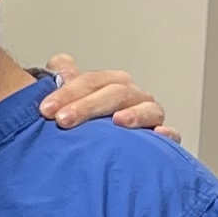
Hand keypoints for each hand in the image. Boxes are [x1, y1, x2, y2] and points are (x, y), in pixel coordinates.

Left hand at [38, 53, 170, 133]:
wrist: (104, 154)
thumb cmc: (85, 126)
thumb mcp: (71, 101)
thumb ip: (63, 80)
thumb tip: (59, 63)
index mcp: (112, 84)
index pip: (92, 81)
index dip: (68, 92)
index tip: (46, 109)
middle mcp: (133, 97)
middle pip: (116, 92)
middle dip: (88, 106)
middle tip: (63, 120)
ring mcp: (150, 116)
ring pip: (147, 108)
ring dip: (133, 114)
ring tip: (117, 121)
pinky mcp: (162, 141)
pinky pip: (171, 135)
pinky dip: (167, 133)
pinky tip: (157, 134)